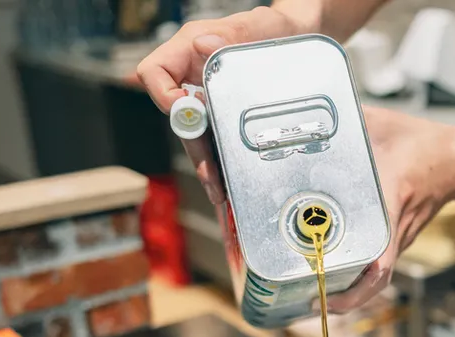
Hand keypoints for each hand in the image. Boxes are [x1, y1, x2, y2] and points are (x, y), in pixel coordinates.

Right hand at [136, 7, 314, 202]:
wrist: (299, 37)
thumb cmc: (276, 26)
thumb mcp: (260, 25)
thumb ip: (234, 33)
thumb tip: (203, 44)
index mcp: (190, 50)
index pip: (154, 73)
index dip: (163, 96)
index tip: (188, 113)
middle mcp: (193, 75)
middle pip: (179, 117)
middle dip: (194, 149)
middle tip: (211, 178)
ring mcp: (207, 96)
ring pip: (197, 135)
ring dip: (206, 165)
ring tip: (220, 194)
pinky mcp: (223, 114)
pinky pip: (215, 140)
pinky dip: (222, 163)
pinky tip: (230, 185)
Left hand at [328, 108, 454, 312]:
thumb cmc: (422, 142)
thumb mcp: (381, 124)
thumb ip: (347, 120)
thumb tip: (311, 111)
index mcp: (392, 195)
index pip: (381, 251)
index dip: (359, 282)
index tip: (332, 293)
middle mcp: (397, 225)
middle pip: (376, 278)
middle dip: (347, 299)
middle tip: (312, 304)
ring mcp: (401, 236)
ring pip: (378, 276)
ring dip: (352, 293)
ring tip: (317, 297)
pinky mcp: (401, 237)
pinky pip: (380, 264)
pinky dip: (360, 278)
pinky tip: (334, 275)